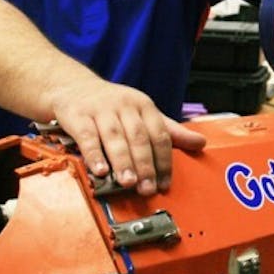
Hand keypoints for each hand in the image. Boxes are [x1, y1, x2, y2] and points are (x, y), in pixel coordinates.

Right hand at [52, 78, 206, 195]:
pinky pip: (87, 136)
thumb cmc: (111, 106)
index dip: (164, 160)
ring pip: (115, 137)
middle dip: (145, 165)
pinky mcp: (78, 115)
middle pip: (139, 137)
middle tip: (147, 188)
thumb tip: (200, 143)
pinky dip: (94, 154)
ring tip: (128, 182)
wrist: (72, 86)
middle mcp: (124, 105)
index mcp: (144, 105)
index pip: (160, 134)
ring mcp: (101, 109)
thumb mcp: (143, 113)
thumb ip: (169, 131)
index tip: (165, 183)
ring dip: (123, 162)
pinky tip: (100, 170)